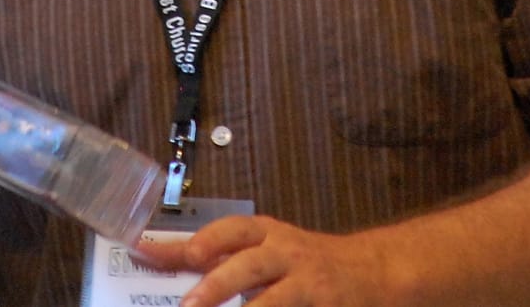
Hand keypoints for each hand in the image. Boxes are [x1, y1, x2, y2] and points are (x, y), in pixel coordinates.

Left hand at [132, 214, 396, 306]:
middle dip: (218, 284)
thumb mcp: (268, 248)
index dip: (195, 241)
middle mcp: (289, 254)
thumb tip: (157, 256)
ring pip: (277, 299)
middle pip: (251, 264)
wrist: (375, 271)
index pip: (230, 230)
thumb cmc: (307, 263)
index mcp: (269, 234)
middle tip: (188, 305)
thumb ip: (221, 256)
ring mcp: (310, 284)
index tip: (153, 252)